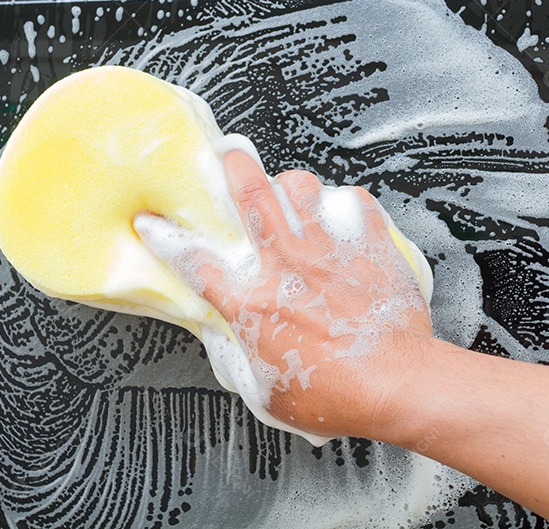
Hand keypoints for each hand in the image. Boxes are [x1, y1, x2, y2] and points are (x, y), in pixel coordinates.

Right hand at [138, 149, 433, 439]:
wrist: (395, 383)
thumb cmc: (337, 395)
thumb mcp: (265, 394)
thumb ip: (239, 361)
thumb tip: (227, 344)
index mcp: (252, 304)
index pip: (194, 261)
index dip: (166, 238)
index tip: (153, 223)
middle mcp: (286, 266)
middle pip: (251, 194)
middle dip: (234, 165)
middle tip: (229, 154)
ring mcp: (328, 250)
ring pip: (301, 186)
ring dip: (291, 183)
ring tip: (290, 188)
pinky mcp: (368, 246)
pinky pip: (353, 202)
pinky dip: (344, 203)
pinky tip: (342, 212)